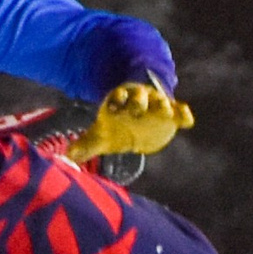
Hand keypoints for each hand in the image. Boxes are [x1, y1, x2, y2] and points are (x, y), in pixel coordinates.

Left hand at [69, 77, 192, 163]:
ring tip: (165, 111)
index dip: (115, 100)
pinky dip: (184, 114)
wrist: (139, 122)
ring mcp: (157, 105)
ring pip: (161, 100)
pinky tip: (186, 121)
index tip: (113, 107)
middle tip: (137, 109)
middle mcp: (138, 100)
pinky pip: (181, 110)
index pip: (116, 97)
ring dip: (163, 105)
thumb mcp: (101, 136)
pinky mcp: (173, 114)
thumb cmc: (116, 127)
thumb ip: (85, 145)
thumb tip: (65, 158)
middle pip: (139, 96)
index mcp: (119, 102)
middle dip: (138, 100)